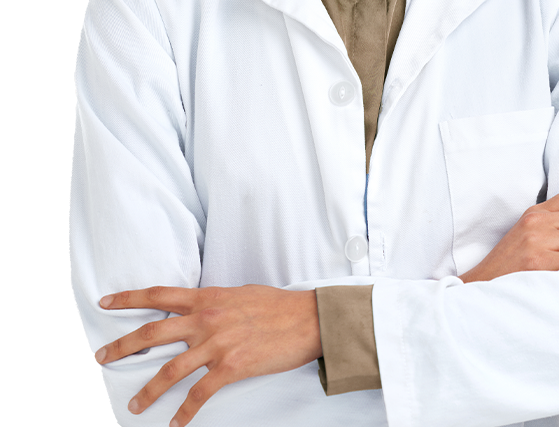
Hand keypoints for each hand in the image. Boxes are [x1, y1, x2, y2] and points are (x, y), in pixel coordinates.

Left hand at [94, 284, 322, 426]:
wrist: (306, 319)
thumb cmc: (276, 305)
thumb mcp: (239, 295)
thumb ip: (213, 304)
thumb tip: (197, 313)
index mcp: (207, 298)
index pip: (160, 294)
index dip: (129, 298)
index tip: (105, 302)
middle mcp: (206, 319)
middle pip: (153, 332)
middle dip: (122, 346)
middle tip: (101, 358)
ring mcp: (218, 344)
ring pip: (170, 370)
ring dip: (148, 391)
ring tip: (134, 406)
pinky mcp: (232, 367)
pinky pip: (199, 393)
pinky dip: (184, 412)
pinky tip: (175, 424)